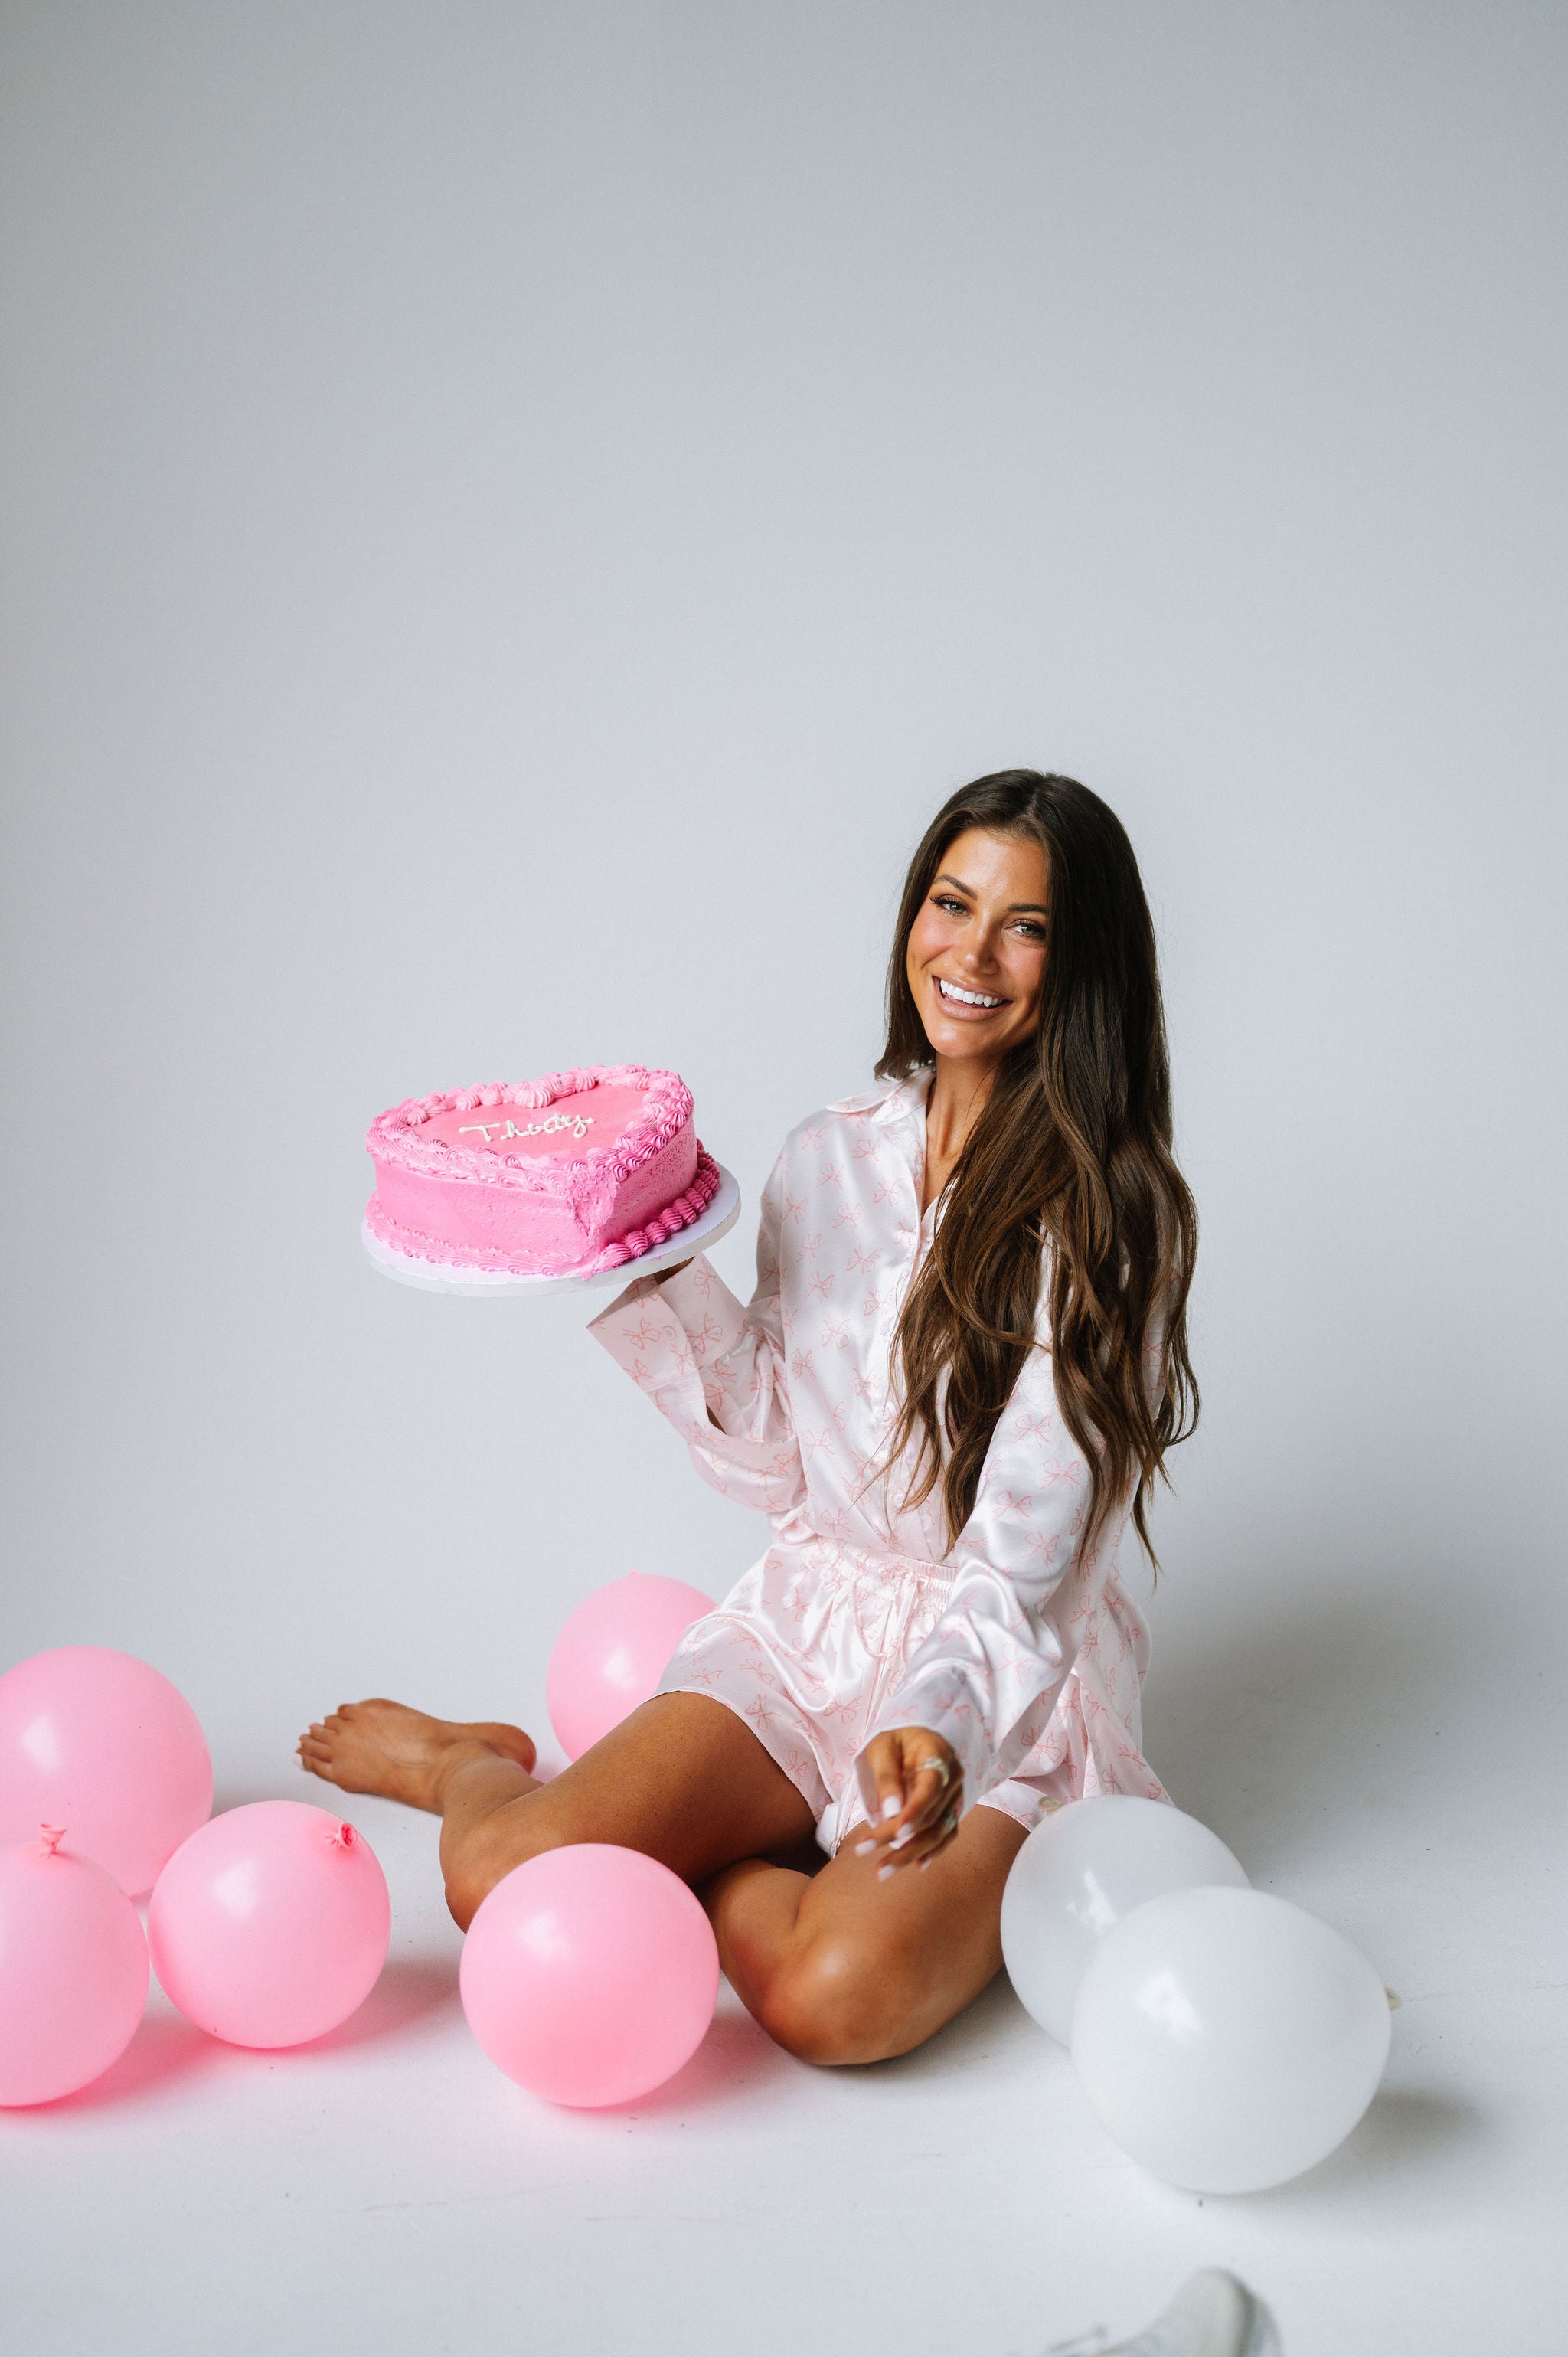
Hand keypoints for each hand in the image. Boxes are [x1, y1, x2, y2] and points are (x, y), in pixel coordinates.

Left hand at [853, 1727, 962, 1878]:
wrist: (915, 1739)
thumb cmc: (895, 1741)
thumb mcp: (882, 1748)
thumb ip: (887, 1778)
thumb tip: (891, 1813)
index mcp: (938, 1755)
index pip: (932, 1787)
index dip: (916, 1810)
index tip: (895, 1830)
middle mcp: (953, 1779)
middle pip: (931, 1815)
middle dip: (898, 1836)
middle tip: (863, 1849)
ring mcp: (955, 1797)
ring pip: (939, 1831)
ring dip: (912, 1852)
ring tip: (882, 1869)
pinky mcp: (950, 1811)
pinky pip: (946, 1836)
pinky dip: (932, 1851)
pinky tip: (915, 1864)